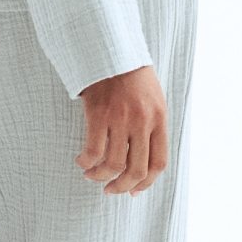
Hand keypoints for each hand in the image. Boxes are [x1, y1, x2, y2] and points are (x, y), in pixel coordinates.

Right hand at [74, 63, 168, 193]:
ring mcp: (121, 119)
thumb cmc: (132, 76)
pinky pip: (93, 150)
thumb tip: (141, 158)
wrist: (112, 50)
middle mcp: (142, 122)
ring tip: (92, 176)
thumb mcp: (153, 100)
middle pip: (136, 169)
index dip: (146, 183)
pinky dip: (86, 162)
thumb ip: (152, 127)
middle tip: (111, 190)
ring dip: (101, 176)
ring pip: (113, 164)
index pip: (158, 163)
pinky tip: (82, 162)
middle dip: (122, 186)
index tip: (134, 191)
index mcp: (159, 119)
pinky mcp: (99, 115)